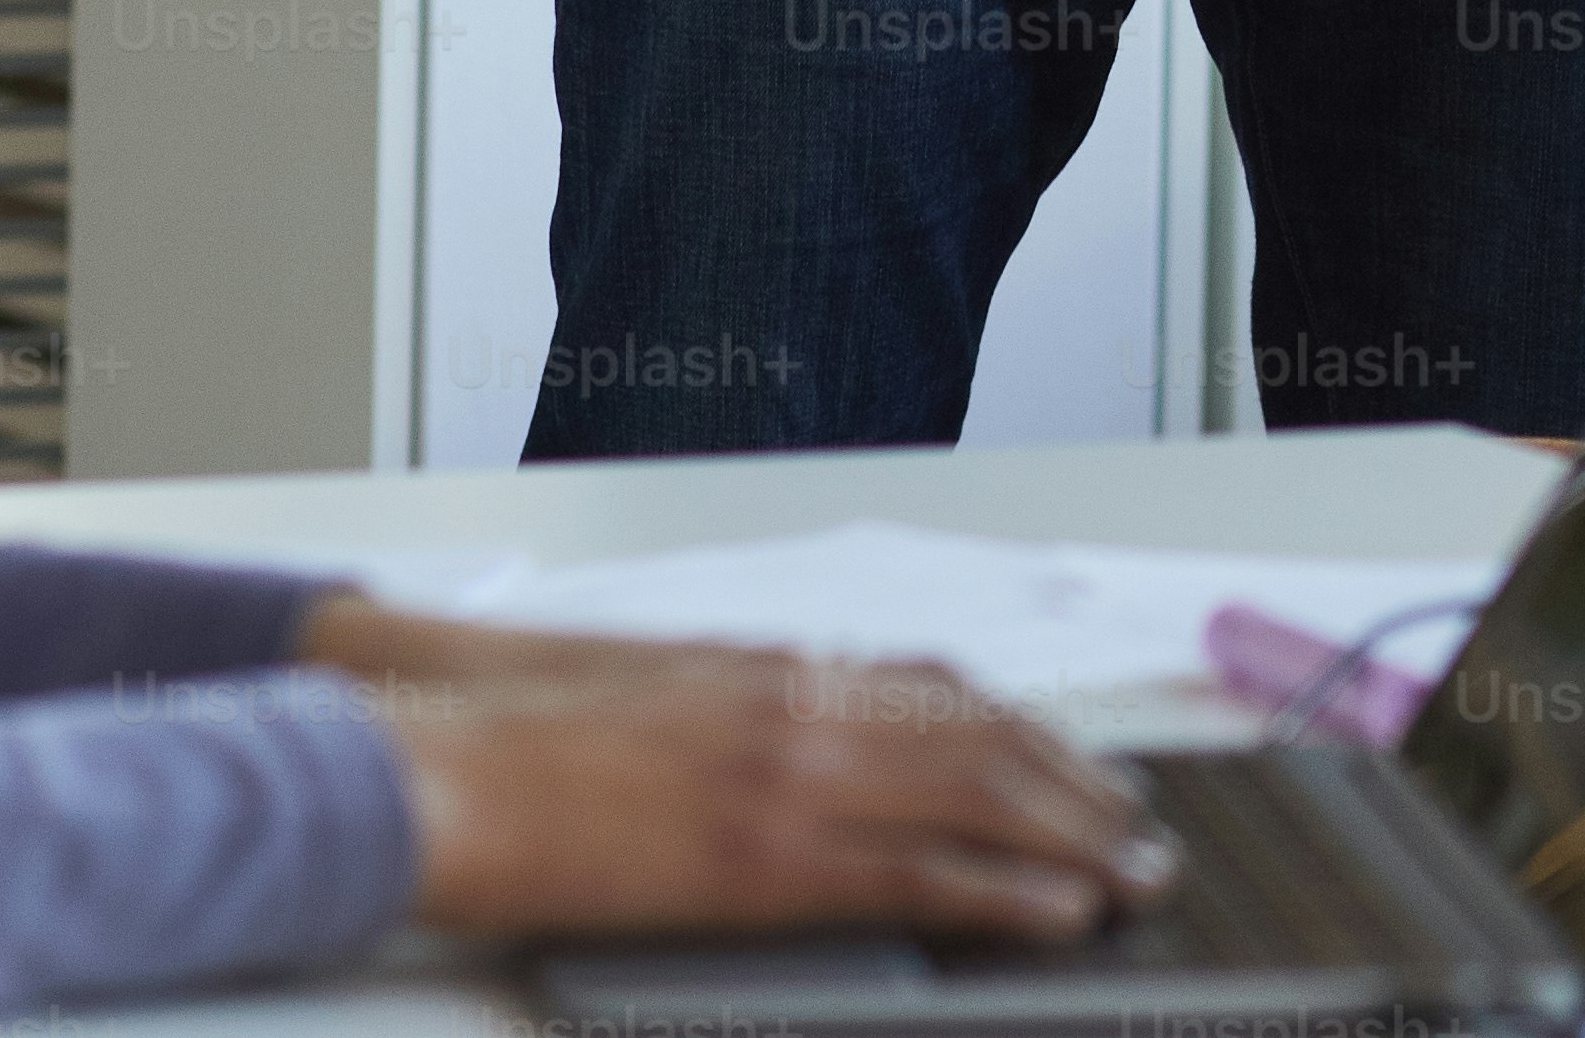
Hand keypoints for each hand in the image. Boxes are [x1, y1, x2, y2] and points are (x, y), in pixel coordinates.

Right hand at [294, 596, 1166, 945]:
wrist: (442, 767)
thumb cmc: (523, 744)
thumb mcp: (656, 698)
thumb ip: (745, 707)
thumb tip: (811, 739)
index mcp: (774, 669)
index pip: (939, 686)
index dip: (1024, 725)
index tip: (1078, 761)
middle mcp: (803, 705)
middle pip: (983, 735)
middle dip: (1076, 783)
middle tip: (1141, 828)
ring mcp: (792, 778)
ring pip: (978, 797)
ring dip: (1073, 837)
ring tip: (1134, 874)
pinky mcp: (770, 857)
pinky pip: (922, 874)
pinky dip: (1007, 894)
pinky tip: (1060, 915)